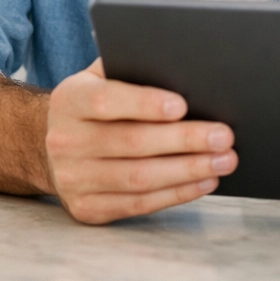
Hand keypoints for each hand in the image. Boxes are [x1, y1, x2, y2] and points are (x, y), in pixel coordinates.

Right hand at [44, 58, 237, 223]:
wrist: (55, 148)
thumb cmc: (96, 107)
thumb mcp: (101, 79)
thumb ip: (133, 72)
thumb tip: (186, 74)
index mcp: (70, 100)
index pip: (106, 100)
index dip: (145, 103)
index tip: (183, 105)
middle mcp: (65, 141)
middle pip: (131, 142)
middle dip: (184, 140)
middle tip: (224, 136)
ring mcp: (73, 179)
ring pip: (139, 178)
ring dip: (188, 170)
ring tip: (224, 160)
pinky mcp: (87, 208)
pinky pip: (139, 204)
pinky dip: (177, 193)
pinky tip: (204, 181)